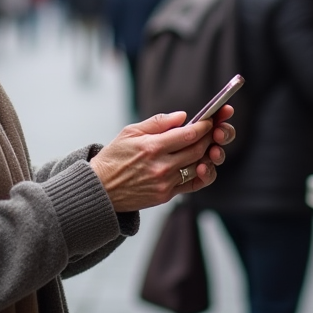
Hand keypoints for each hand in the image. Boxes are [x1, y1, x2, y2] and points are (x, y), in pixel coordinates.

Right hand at [90, 105, 234, 212]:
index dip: (203, 126)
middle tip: (211, 131)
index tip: (209, 120)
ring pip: (198, 167)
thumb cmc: (113, 157)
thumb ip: (158, 122)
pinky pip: (191, 184)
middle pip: (197, 150)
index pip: (188, 134)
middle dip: (209, 138)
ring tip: (205, 146)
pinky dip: (200, 173)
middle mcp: (161, 166)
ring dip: (206, 156)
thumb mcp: (130, 132)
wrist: (101, 189)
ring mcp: (165, 183)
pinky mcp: (166, 196)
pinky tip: (200, 164)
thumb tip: (183, 116)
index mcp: (152, 147)